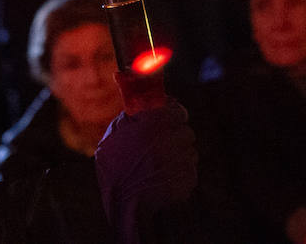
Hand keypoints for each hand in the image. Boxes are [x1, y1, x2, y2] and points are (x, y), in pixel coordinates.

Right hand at [95, 100, 196, 239]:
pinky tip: (165, 180)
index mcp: (152, 123)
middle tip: (161, 147)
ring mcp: (181, 159)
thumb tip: (146, 101)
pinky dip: (181, 175)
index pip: (177, 110)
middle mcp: (170, 138)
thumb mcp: (115, 134)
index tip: (171, 119)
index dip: (174, 115)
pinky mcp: (189, 178)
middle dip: (176, 137)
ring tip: (160, 167)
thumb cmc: (114, 167)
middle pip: (186, 131)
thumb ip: (132, 114)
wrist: (123, 203)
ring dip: (179, 157)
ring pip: (190, 151)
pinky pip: (191, 170)